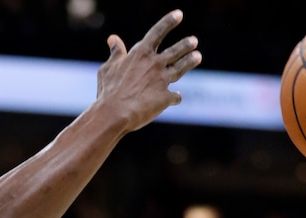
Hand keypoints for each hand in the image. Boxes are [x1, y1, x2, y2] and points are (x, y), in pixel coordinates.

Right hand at [95, 8, 201, 132]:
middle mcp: (155, 64)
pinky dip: (175, 97)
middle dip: (186, 45)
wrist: (115, 114)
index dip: (169, 22)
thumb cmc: (108, 91)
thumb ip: (115, 53)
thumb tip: (113, 39)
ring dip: (190, 61)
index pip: (157, 32)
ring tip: (197, 56)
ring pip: (180, 68)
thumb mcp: (108, 68)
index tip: (179, 14)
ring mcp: (162, 80)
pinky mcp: (165, 98)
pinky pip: (175, 97)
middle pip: (175, 51)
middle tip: (194, 41)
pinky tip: (176, 97)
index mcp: (141, 54)